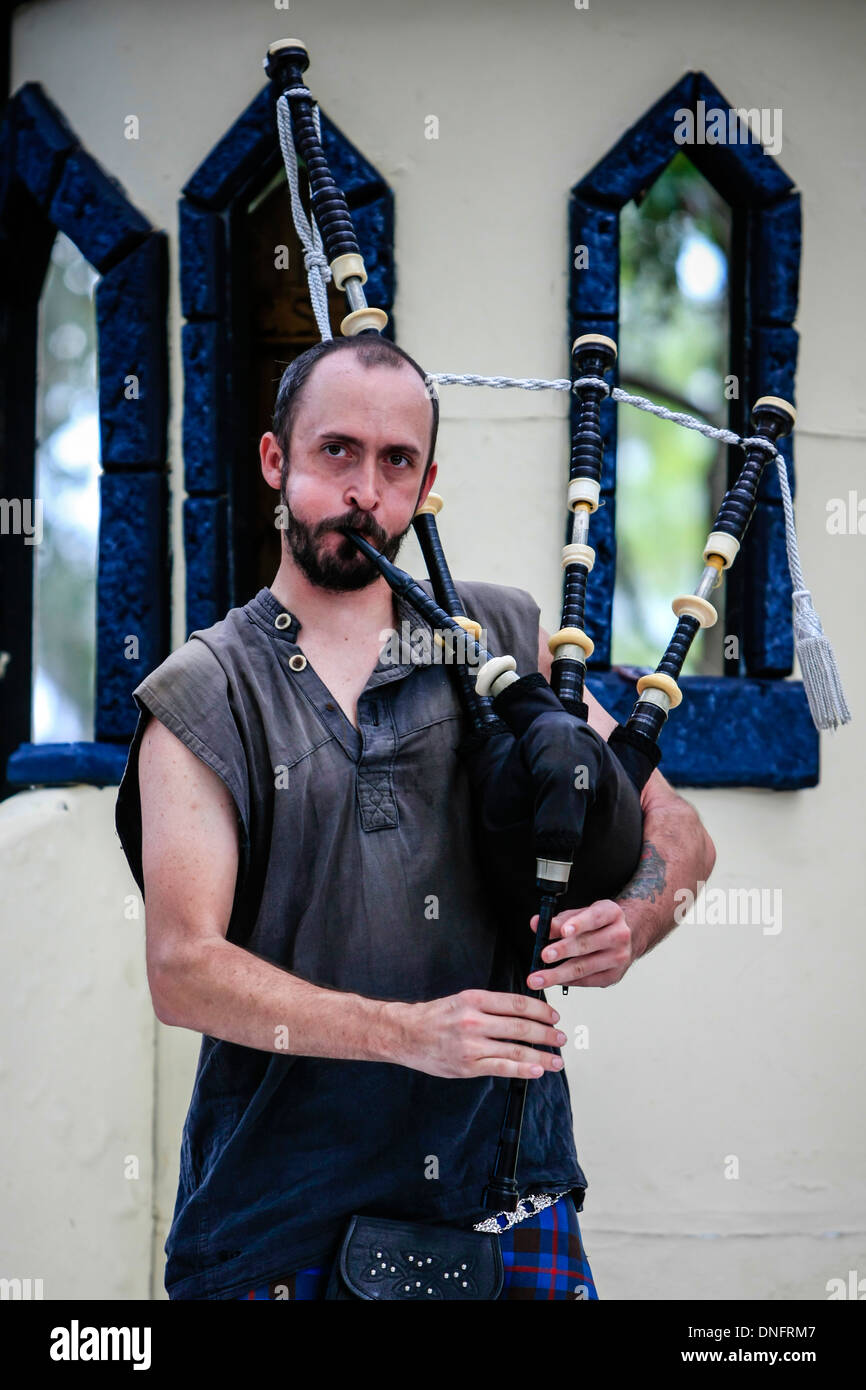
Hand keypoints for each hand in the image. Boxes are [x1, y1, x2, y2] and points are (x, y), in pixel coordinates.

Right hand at [393, 989, 566, 1079]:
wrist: (405, 1034)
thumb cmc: (434, 1017)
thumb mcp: (462, 1000)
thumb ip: (489, 1006)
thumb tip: (522, 1012)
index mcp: (474, 999)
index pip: (517, 1004)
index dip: (541, 1011)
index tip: (554, 1017)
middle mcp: (474, 1020)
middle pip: (521, 1026)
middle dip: (547, 1034)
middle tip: (561, 1038)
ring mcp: (471, 1045)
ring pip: (516, 1049)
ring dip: (541, 1056)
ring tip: (556, 1060)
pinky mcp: (467, 1065)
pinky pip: (501, 1068)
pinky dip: (523, 1070)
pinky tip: (536, 1070)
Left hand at [527, 898, 634, 988]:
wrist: (622, 939)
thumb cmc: (596, 925)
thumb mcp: (580, 915)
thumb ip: (558, 920)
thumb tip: (536, 923)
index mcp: (612, 913)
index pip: (594, 918)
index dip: (579, 924)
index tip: (564, 931)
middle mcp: (619, 935)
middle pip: (587, 944)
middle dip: (563, 951)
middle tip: (544, 955)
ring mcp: (619, 958)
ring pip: (584, 967)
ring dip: (558, 974)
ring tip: (538, 978)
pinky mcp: (613, 976)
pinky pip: (586, 980)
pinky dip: (567, 981)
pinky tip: (553, 981)